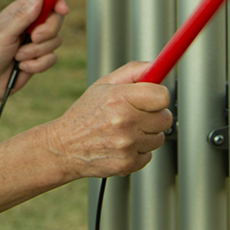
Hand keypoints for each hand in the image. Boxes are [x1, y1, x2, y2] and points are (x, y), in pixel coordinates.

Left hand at [0, 0, 68, 96]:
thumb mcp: (4, 33)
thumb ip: (23, 16)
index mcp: (19, 12)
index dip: (56, 0)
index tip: (62, 10)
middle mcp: (30, 24)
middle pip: (55, 18)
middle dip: (48, 31)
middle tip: (34, 38)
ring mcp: (36, 42)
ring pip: (55, 40)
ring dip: (36, 52)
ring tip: (18, 57)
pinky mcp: (40, 58)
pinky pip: (52, 58)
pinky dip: (37, 65)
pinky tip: (22, 67)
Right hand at [41, 61, 172, 179]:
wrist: (64, 146)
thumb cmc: (85, 114)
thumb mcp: (103, 85)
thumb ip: (132, 71)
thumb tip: (156, 66)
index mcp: (119, 98)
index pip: (162, 96)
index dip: (159, 95)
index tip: (153, 97)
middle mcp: (124, 121)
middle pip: (165, 118)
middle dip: (155, 115)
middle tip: (138, 114)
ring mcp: (126, 145)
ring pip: (159, 138)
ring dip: (147, 134)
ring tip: (126, 130)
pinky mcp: (127, 163)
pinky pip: (149, 155)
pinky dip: (138, 151)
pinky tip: (122, 145)